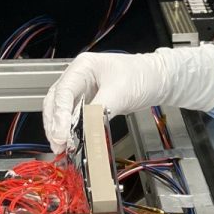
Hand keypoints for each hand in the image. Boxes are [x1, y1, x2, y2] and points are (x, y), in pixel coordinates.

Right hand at [41, 45, 213, 152]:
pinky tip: (72, 141)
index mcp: (83, 66)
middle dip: (54, 124)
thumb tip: (85, 132)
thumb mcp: (120, 93)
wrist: (159, 79)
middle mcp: (78, 76)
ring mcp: (82, 89)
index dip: (59, 116)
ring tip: (63, 147)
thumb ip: (99, 112)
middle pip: (55, 101)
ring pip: (61, 110)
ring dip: (59, 128)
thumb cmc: (142, 76)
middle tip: (59, 145)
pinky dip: (71, 129)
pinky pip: (74, 116)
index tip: (61, 135)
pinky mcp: (89, 101)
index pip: (63, 92)